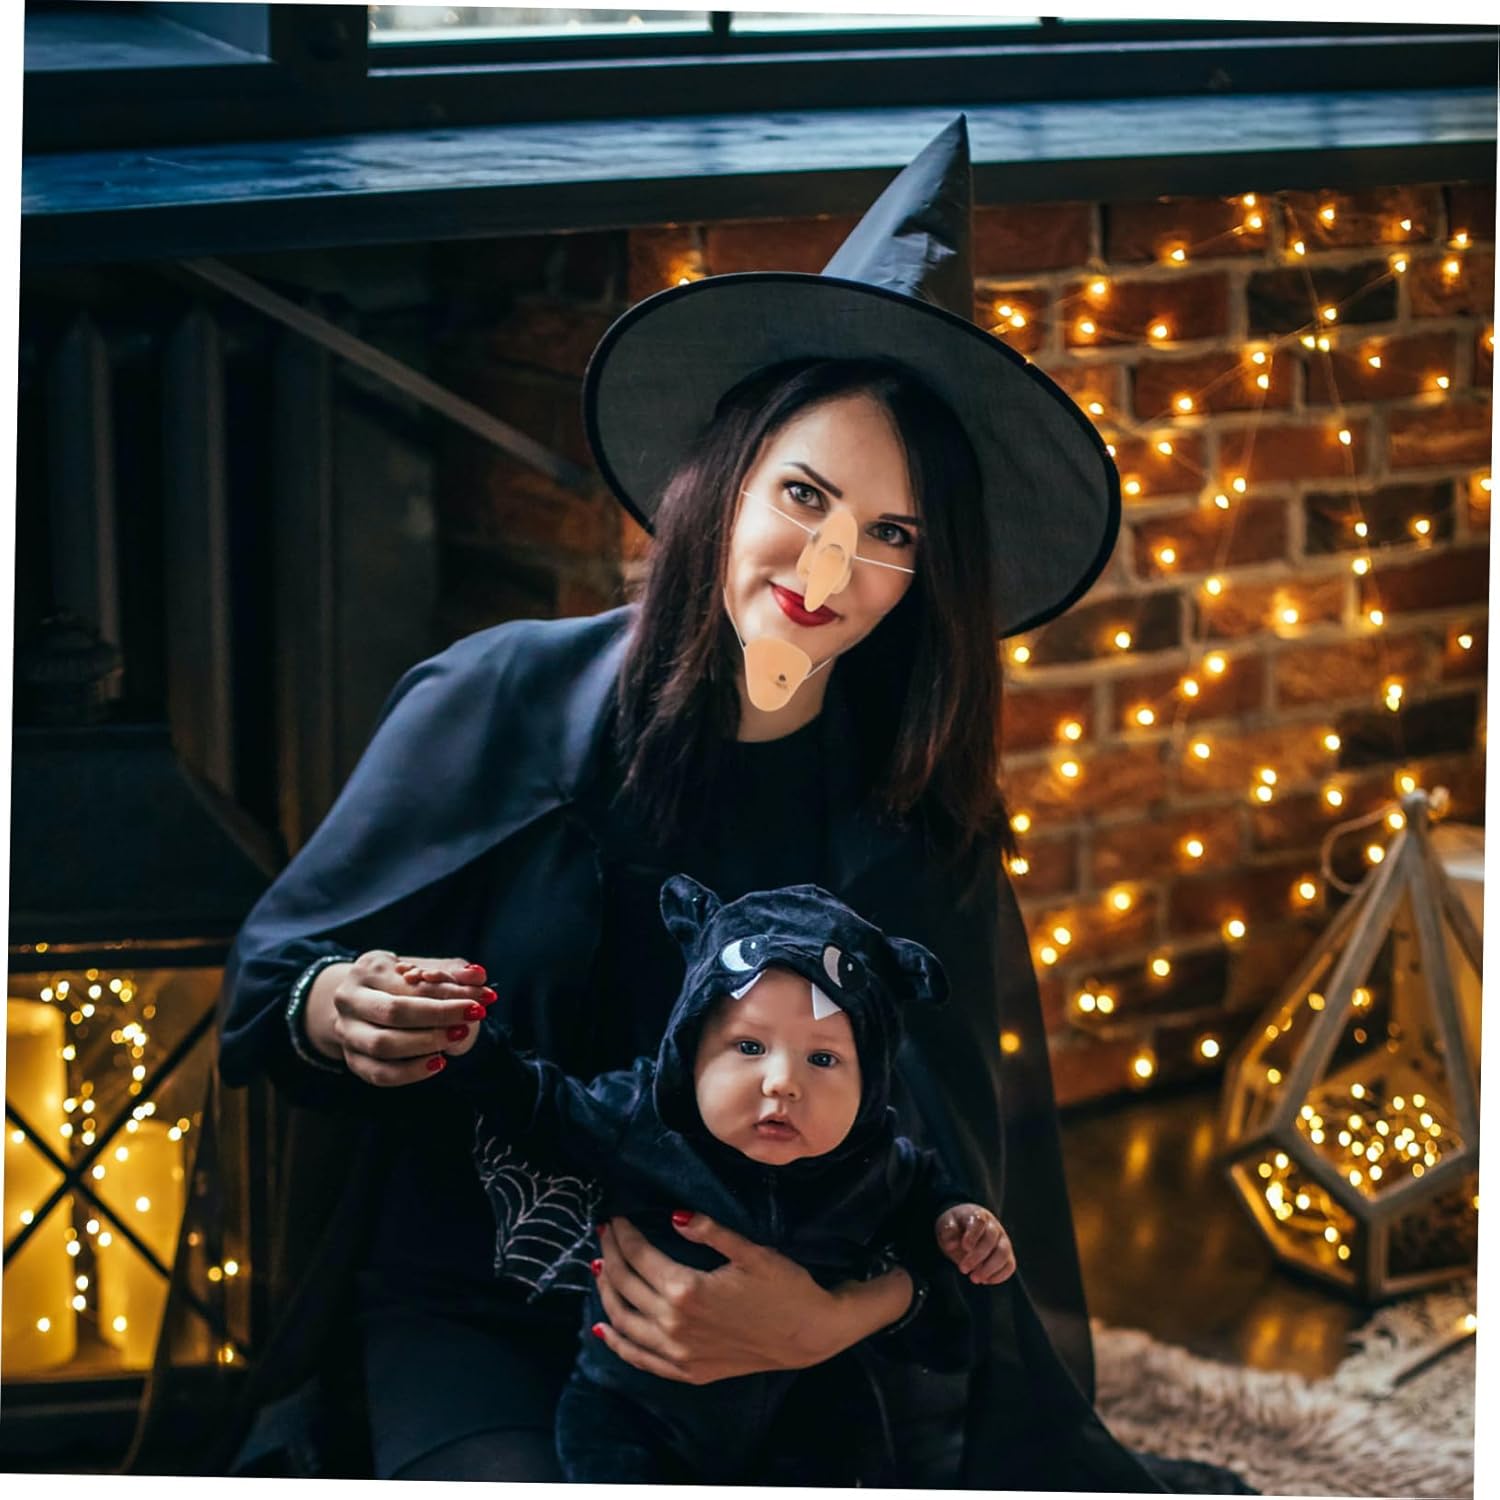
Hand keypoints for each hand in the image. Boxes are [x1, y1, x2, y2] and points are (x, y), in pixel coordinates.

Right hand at [305, 950, 493, 1085]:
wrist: (360, 1002)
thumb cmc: (401, 981)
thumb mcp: (424, 966)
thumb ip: (454, 971)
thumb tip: (479, 975)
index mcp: (368, 969)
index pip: (412, 983)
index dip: (451, 992)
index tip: (484, 998)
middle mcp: (349, 999)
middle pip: (394, 1012)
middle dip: (439, 1016)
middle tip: (474, 1016)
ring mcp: (346, 1032)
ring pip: (383, 1045)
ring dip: (426, 1044)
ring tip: (458, 1036)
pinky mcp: (352, 1059)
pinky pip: (379, 1073)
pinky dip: (410, 1072)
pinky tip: (438, 1063)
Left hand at [590, 1213, 909, 1384]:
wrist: (809, 1334)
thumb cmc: (784, 1286)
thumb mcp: (750, 1251)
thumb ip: (709, 1231)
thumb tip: (673, 1215)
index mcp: (686, 1290)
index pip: (639, 1257)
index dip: (624, 1234)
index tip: (615, 1217)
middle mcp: (674, 1325)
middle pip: (626, 1286)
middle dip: (611, 1255)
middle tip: (605, 1233)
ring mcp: (678, 1353)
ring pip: (625, 1322)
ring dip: (607, 1293)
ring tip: (600, 1268)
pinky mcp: (687, 1372)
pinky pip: (640, 1359)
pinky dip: (618, 1343)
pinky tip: (604, 1329)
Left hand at [935, 1203, 1015, 1284]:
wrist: (965, 1228)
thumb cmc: (955, 1226)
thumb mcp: (946, 1224)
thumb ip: (947, 1232)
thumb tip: (951, 1244)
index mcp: (977, 1215)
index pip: (979, 1222)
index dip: (973, 1235)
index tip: (964, 1247)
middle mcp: (994, 1226)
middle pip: (991, 1240)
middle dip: (977, 1257)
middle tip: (963, 1269)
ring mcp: (1003, 1240)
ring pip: (1003, 1253)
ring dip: (989, 1269)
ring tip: (974, 1278)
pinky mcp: (1007, 1254)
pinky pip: (1010, 1265)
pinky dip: (1000, 1275)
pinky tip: (985, 1280)